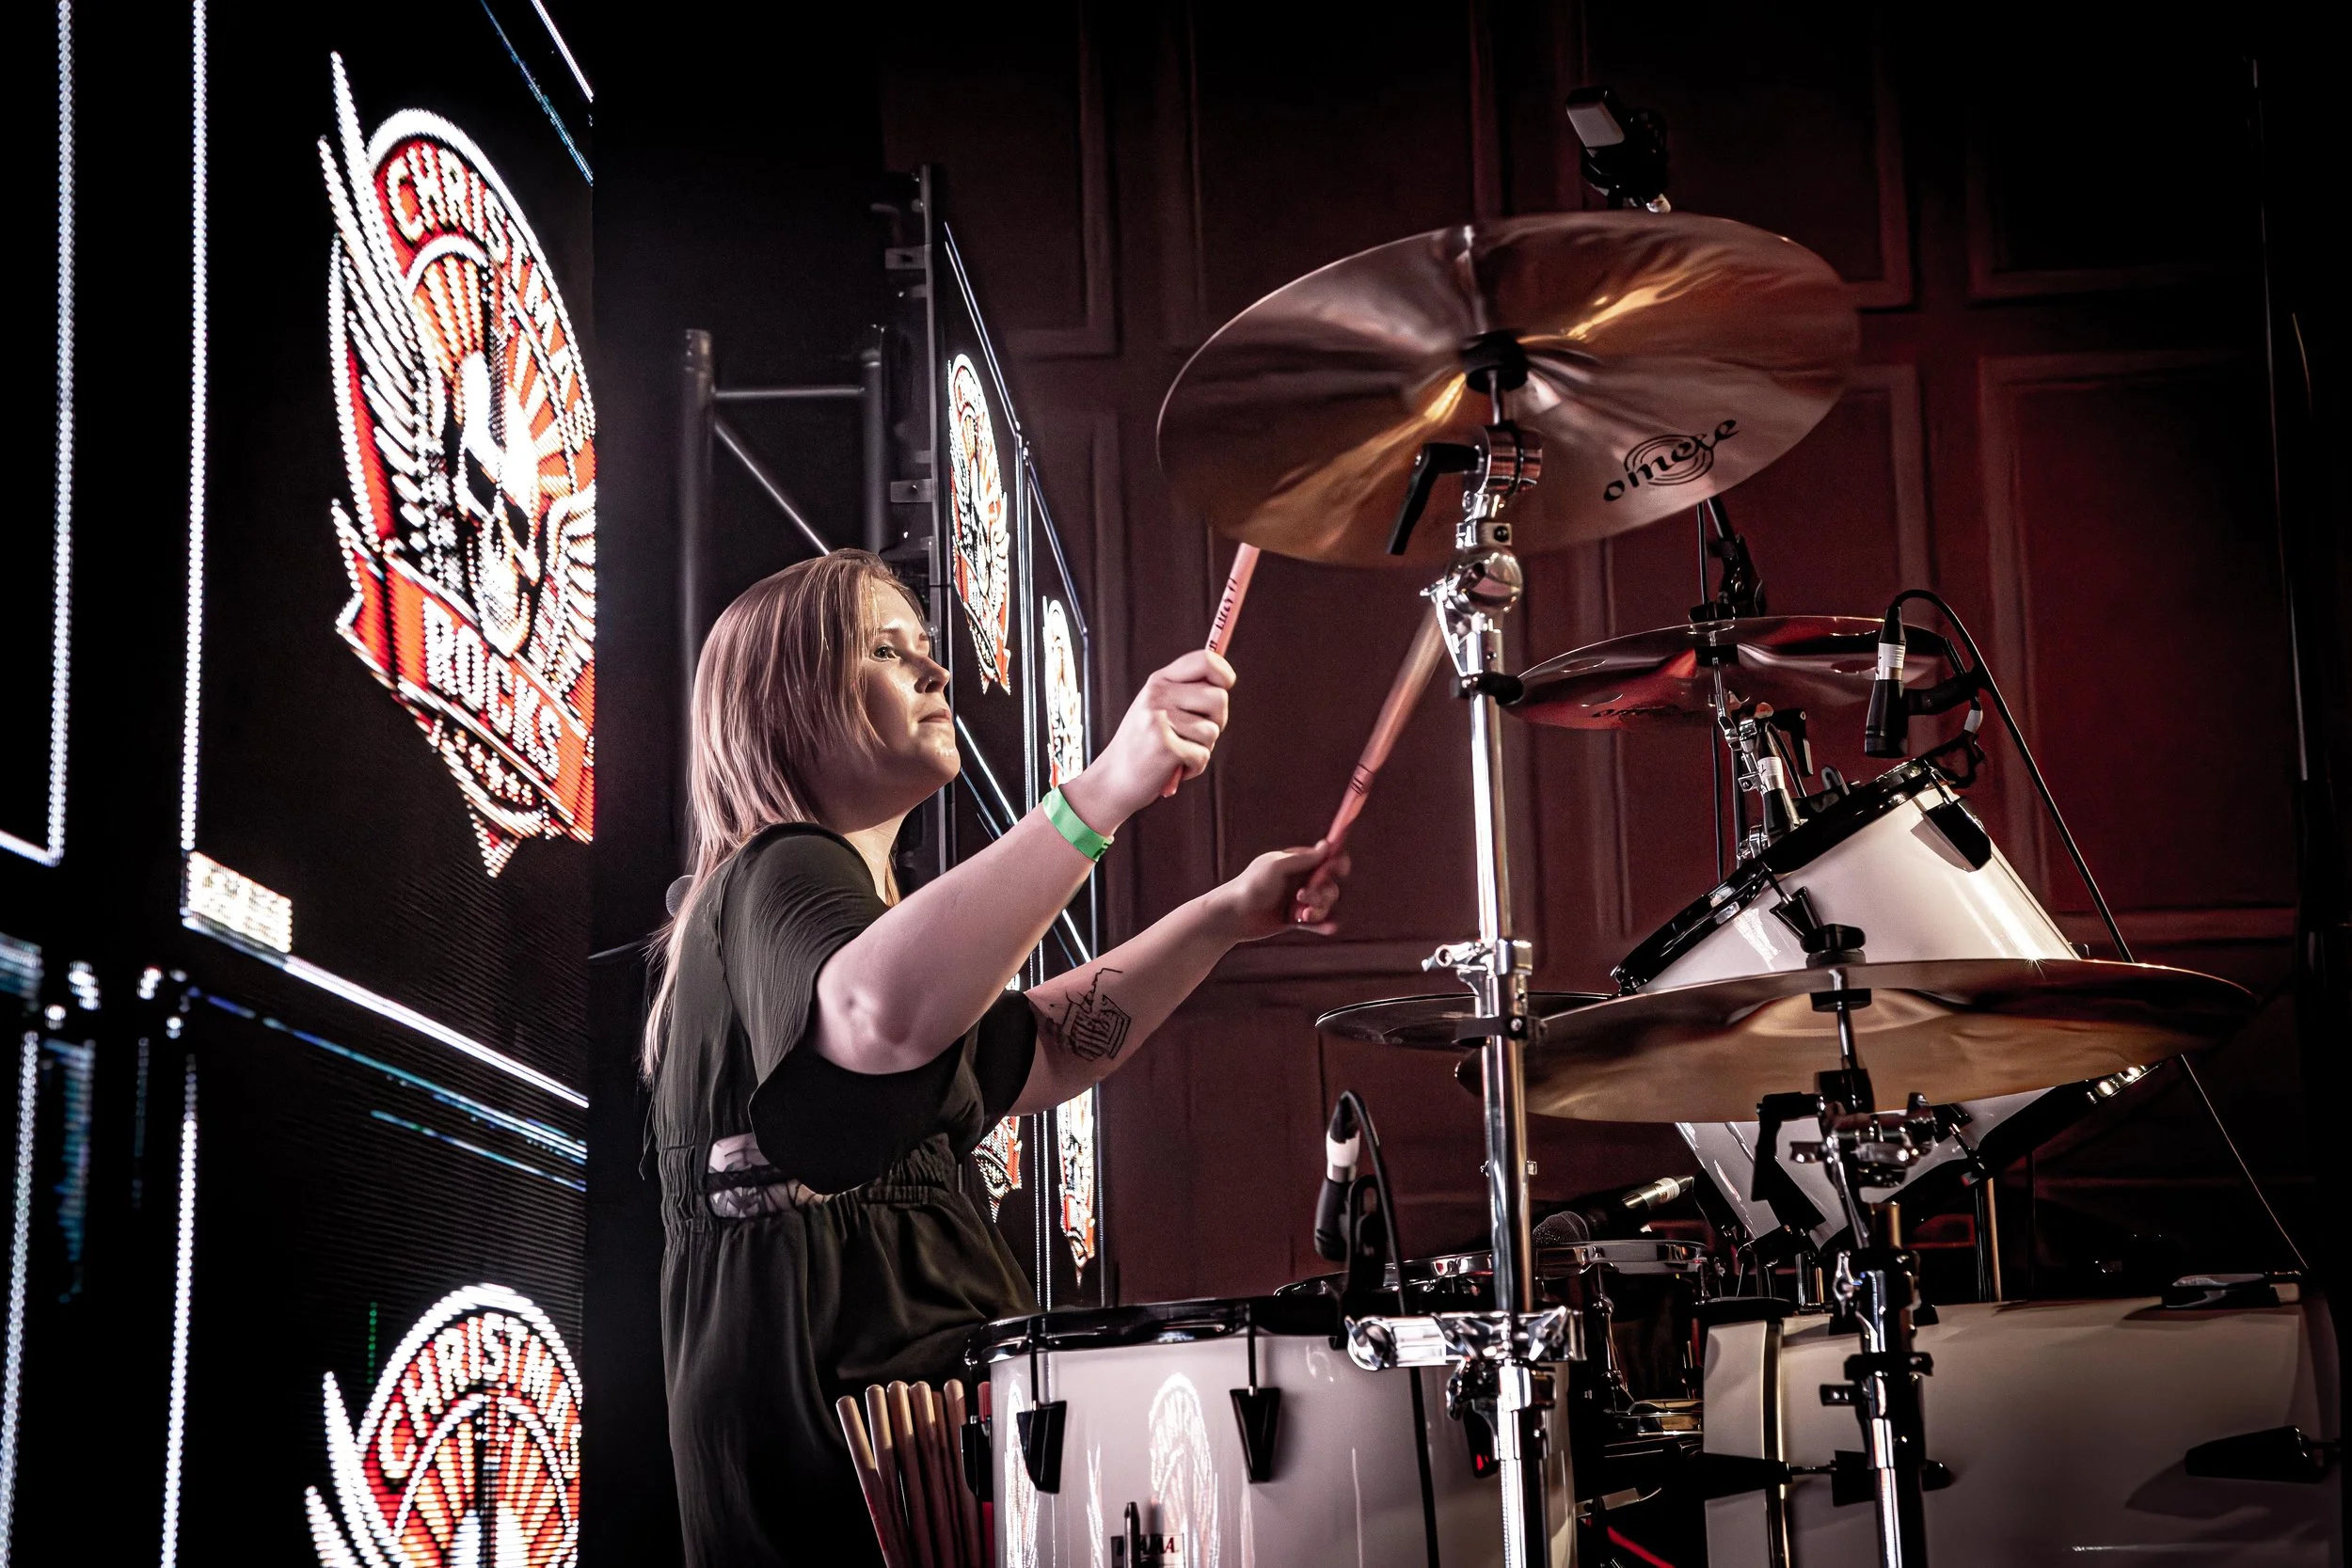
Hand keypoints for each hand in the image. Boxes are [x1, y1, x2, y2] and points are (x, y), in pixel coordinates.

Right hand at [1061, 650, 1234, 828]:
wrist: (1113, 778)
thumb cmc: (1142, 745)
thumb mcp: (1157, 707)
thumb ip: (1186, 692)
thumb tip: (1224, 681)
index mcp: (1159, 682)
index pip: (1206, 660)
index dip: (1224, 674)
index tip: (1224, 688)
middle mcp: (1158, 696)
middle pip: (1219, 698)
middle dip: (1216, 721)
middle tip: (1193, 734)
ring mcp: (1160, 721)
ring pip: (1213, 731)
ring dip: (1202, 748)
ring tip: (1178, 751)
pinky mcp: (1165, 747)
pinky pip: (1203, 756)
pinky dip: (1194, 767)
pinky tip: (1174, 766)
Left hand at [1210, 841, 1349, 940]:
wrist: (1232, 916)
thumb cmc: (1251, 885)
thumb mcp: (1277, 867)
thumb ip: (1303, 859)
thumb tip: (1327, 845)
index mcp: (1296, 863)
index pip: (1325, 859)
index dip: (1336, 863)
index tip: (1340, 869)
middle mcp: (1299, 880)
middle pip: (1329, 885)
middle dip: (1322, 893)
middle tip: (1303, 896)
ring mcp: (1297, 901)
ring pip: (1324, 905)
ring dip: (1319, 910)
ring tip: (1302, 916)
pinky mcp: (1294, 919)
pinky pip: (1316, 923)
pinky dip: (1323, 925)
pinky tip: (1329, 927)